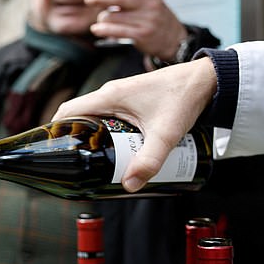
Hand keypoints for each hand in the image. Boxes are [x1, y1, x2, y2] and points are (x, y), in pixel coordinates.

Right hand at [52, 57, 216, 191]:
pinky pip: (110, 115)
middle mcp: (110, 93)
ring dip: (93, 136)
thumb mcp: (165, 134)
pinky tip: (118, 147)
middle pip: (80, 116)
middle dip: (76, 139)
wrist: (208, 79)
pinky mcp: (132, 99)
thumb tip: (130, 185)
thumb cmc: (184, 97)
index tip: (54, 149)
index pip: (68, 110)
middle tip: (79, 162)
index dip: (56, 129)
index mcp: (108, 96)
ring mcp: (121, 95)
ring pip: (96, 117)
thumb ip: (149, 161)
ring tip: (97, 160)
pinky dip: (107, 131)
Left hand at [84, 0, 186, 60]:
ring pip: (114, 16)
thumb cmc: (150, 15)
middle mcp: (150, 3)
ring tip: (102, 18)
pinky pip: (116, 31)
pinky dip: (102, 29)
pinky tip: (96, 29)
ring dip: (102, 17)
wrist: (172, 38)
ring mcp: (147, 20)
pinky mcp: (141, 35)